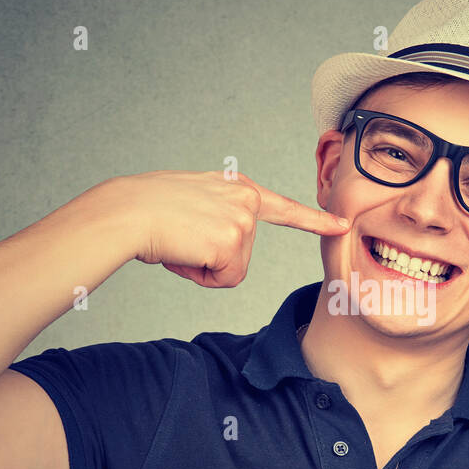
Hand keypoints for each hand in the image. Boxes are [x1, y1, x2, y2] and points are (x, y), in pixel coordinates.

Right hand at [115, 169, 350, 287]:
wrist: (126, 212)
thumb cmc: (145, 208)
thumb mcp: (192, 200)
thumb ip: (216, 213)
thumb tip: (218, 238)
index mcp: (237, 188)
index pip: (282, 207)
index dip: (314, 220)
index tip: (342, 224)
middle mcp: (245, 200)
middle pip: (242, 255)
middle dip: (211, 258)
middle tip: (181, 237)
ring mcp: (242, 221)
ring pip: (231, 270)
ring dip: (202, 266)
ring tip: (178, 241)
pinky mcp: (232, 242)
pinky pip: (222, 280)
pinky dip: (198, 275)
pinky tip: (181, 251)